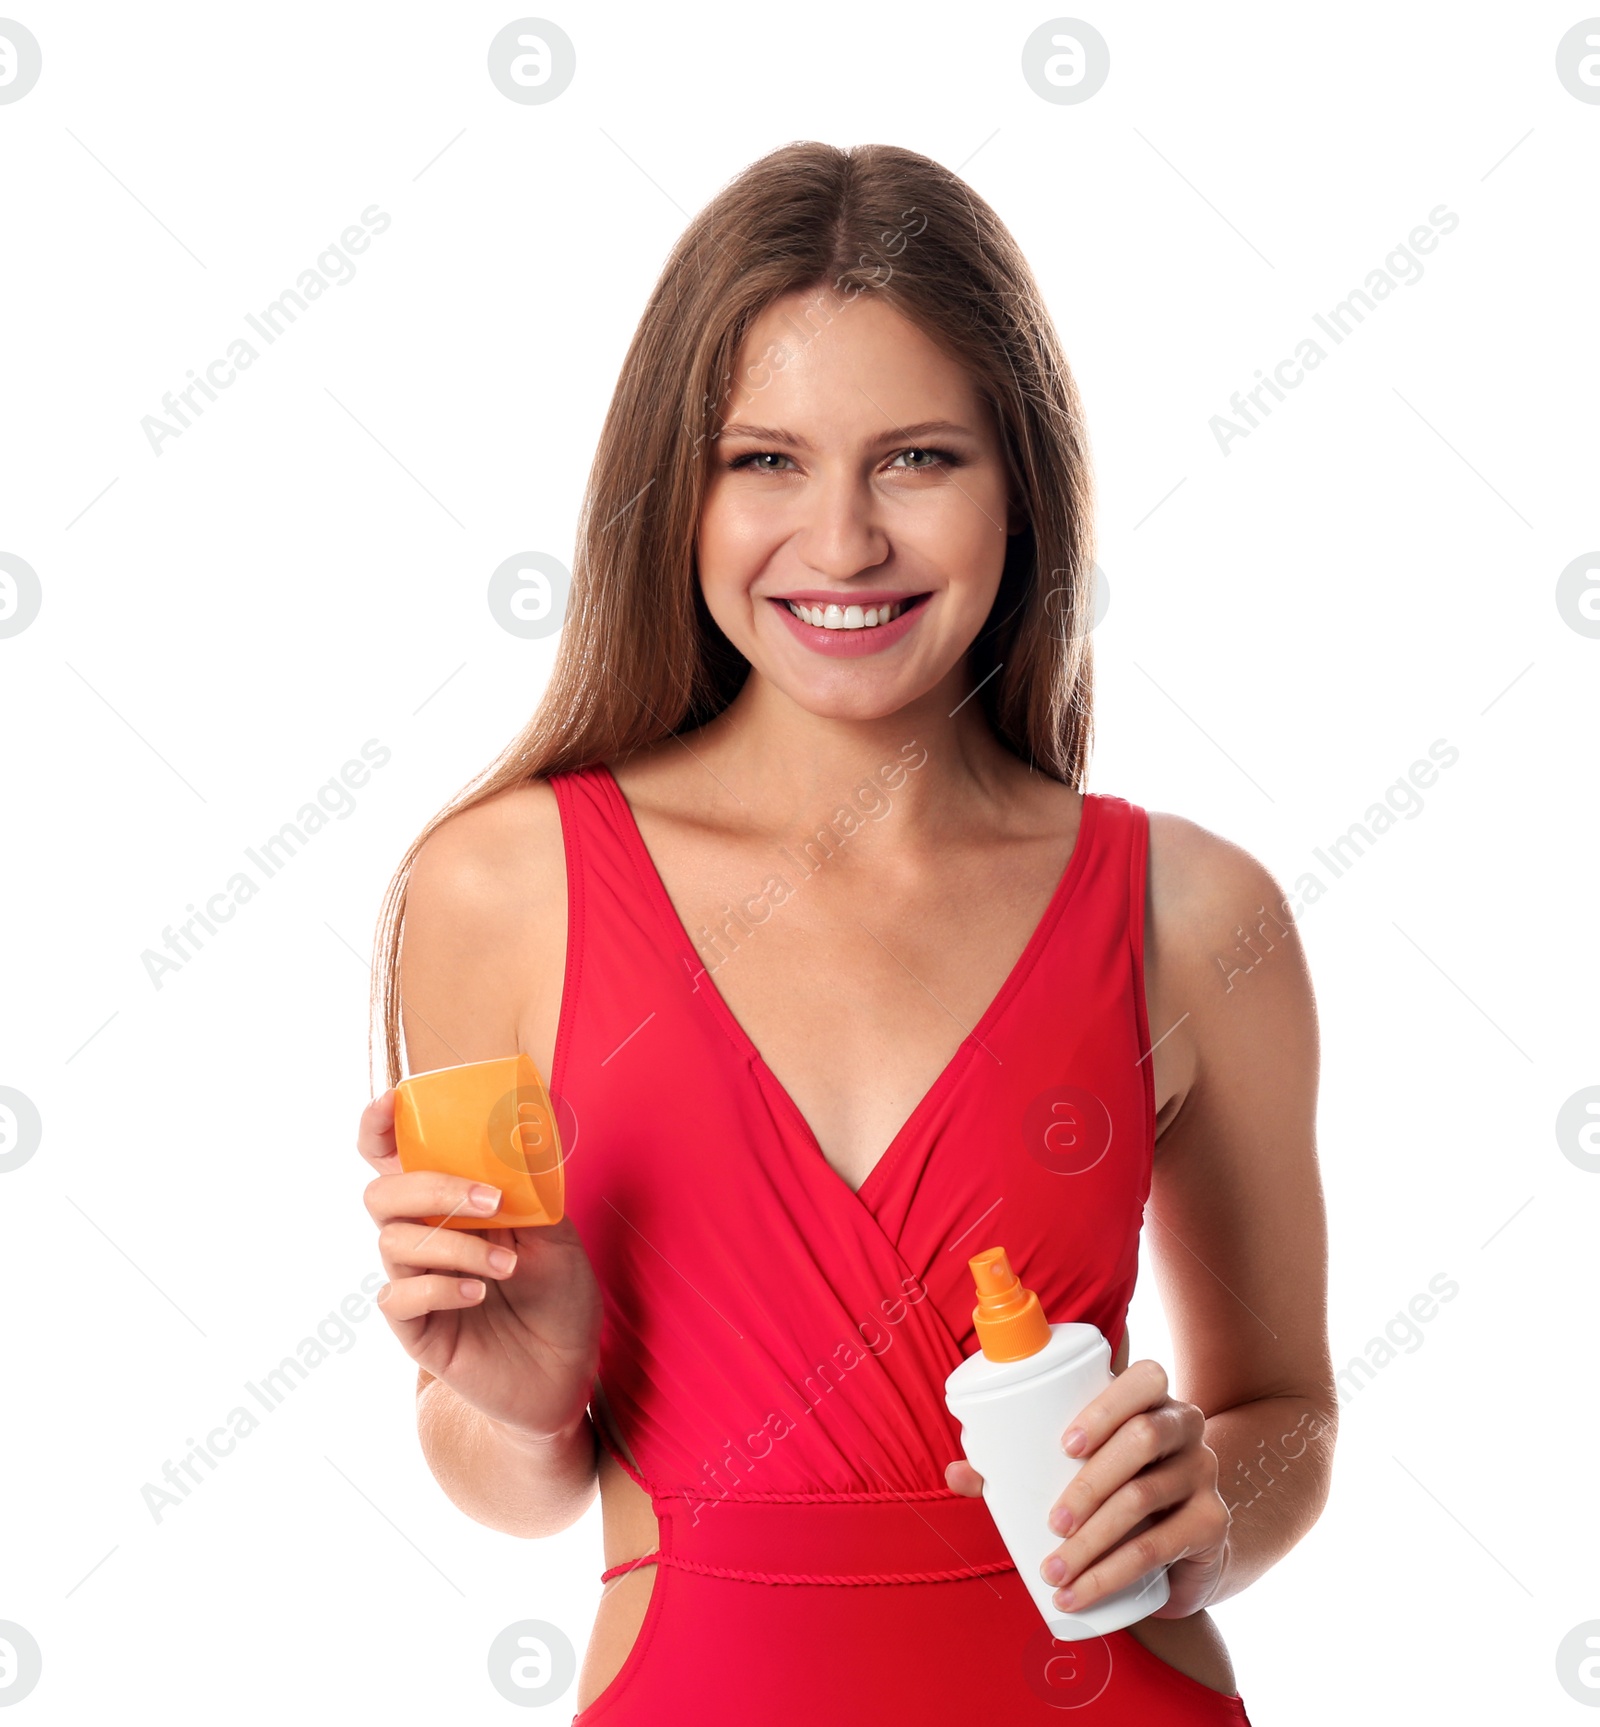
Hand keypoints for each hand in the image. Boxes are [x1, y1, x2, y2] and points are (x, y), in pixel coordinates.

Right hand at [358, 1087, 603, 1442]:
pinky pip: (398, 1297)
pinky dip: (439, 1288)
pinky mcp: (416, 1330)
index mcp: (451, 1204)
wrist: (566, 1373)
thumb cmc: (559, 1295)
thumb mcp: (555, 1232)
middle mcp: (425, 1238)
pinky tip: (478, 1295)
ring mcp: (416, 1283)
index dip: (379, 1126)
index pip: (393, 1157)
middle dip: (432, 1188)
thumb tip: (515, 1142)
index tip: (392, 1100)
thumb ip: (527, 1190)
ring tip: (508, 1268)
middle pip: (382, 1193)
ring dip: (456, 1246)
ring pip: (395, 1242)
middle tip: (491, 1204)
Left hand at [944, 1356, 1230, 1618]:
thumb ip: (1018, 1463)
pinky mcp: (1211, 1523)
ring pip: (1145, 1497)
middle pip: (1143, 1437)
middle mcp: (1186, 1426)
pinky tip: (1082, 1593)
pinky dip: (1113, 1573)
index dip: (1104, 1407)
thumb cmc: (1116, 1484)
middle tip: (1052, 1522)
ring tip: (1054, 1570)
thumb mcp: (1077, 1467)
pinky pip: (1161, 1547)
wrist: (1186, 1537)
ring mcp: (1203, 1473)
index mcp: (1152, 1398)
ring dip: (1093, 1540)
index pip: (1144, 1379)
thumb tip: (954, 1472)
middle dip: (1089, 1482)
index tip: (1063, 1445)